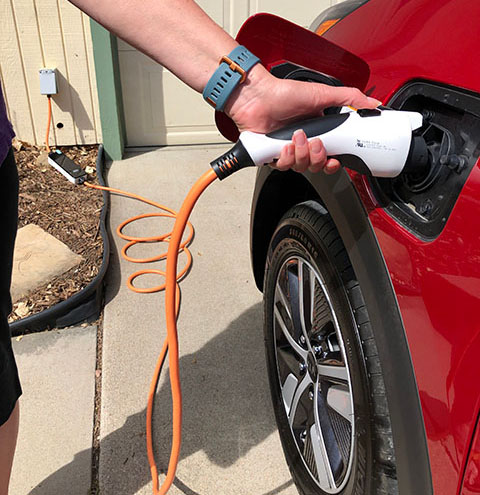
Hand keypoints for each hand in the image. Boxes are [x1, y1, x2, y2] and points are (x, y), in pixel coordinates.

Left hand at [225, 64, 380, 173]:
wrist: (257, 96)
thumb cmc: (283, 93)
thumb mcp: (322, 94)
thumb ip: (350, 99)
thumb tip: (373, 104)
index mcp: (318, 131)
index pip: (330, 156)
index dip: (334, 162)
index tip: (336, 160)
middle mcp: (303, 143)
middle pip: (317, 166)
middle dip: (318, 158)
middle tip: (316, 143)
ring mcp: (287, 150)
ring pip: (301, 167)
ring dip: (302, 154)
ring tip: (297, 137)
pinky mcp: (272, 155)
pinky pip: (283, 166)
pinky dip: (285, 157)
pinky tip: (284, 145)